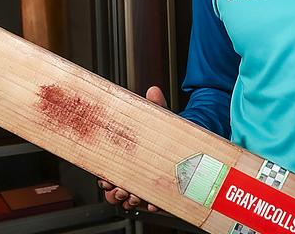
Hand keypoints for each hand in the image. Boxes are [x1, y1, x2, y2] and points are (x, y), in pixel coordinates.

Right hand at [98, 86, 166, 211]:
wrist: (189, 143)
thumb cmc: (167, 132)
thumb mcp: (160, 117)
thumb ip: (156, 105)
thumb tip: (153, 90)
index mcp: (125, 156)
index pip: (108, 170)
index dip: (104, 177)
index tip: (106, 178)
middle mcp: (133, 172)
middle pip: (116, 188)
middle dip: (116, 190)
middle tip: (121, 187)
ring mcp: (145, 184)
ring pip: (130, 199)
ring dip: (130, 199)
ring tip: (135, 194)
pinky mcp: (159, 192)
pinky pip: (152, 204)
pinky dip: (152, 204)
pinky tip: (154, 202)